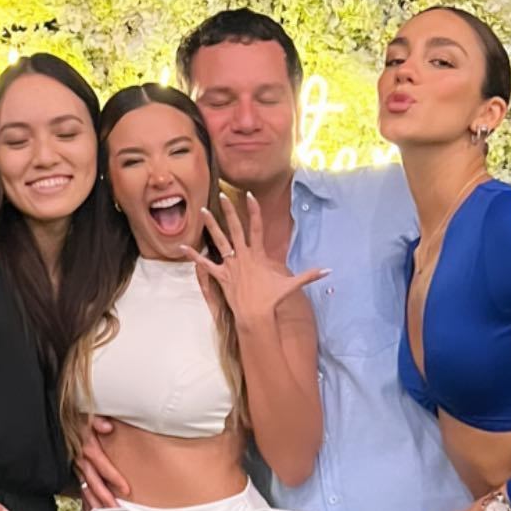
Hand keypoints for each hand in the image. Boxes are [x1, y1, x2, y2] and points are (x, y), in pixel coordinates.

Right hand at [75, 415, 129, 510]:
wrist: (54, 420)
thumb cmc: (75, 416)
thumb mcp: (87, 414)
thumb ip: (97, 421)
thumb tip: (107, 427)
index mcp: (86, 447)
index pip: (103, 466)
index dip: (114, 478)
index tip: (126, 489)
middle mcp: (79, 460)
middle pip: (94, 482)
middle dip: (105, 498)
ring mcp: (74, 466)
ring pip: (85, 488)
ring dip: (95, 502)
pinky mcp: (70, 469)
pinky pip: (77, 487)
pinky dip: (84, 500)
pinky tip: (90, 510)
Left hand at [184, 190, 326, 329]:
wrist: (255, 315)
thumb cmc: (272, 299)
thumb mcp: (291, 285)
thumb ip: (309, 275)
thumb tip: (329, 271)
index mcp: (257, 254)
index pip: (257, 227)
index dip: (254, 211)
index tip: (249, 195)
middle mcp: (242, 255)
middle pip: (235, 228)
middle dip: (228, 211)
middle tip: (221, 195)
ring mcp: (230, 265)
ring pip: (218, 241)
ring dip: (210, 225)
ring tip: (202, 211)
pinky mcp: (220, 275)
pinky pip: (204, 264)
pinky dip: (193, 256)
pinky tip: (181, 246)